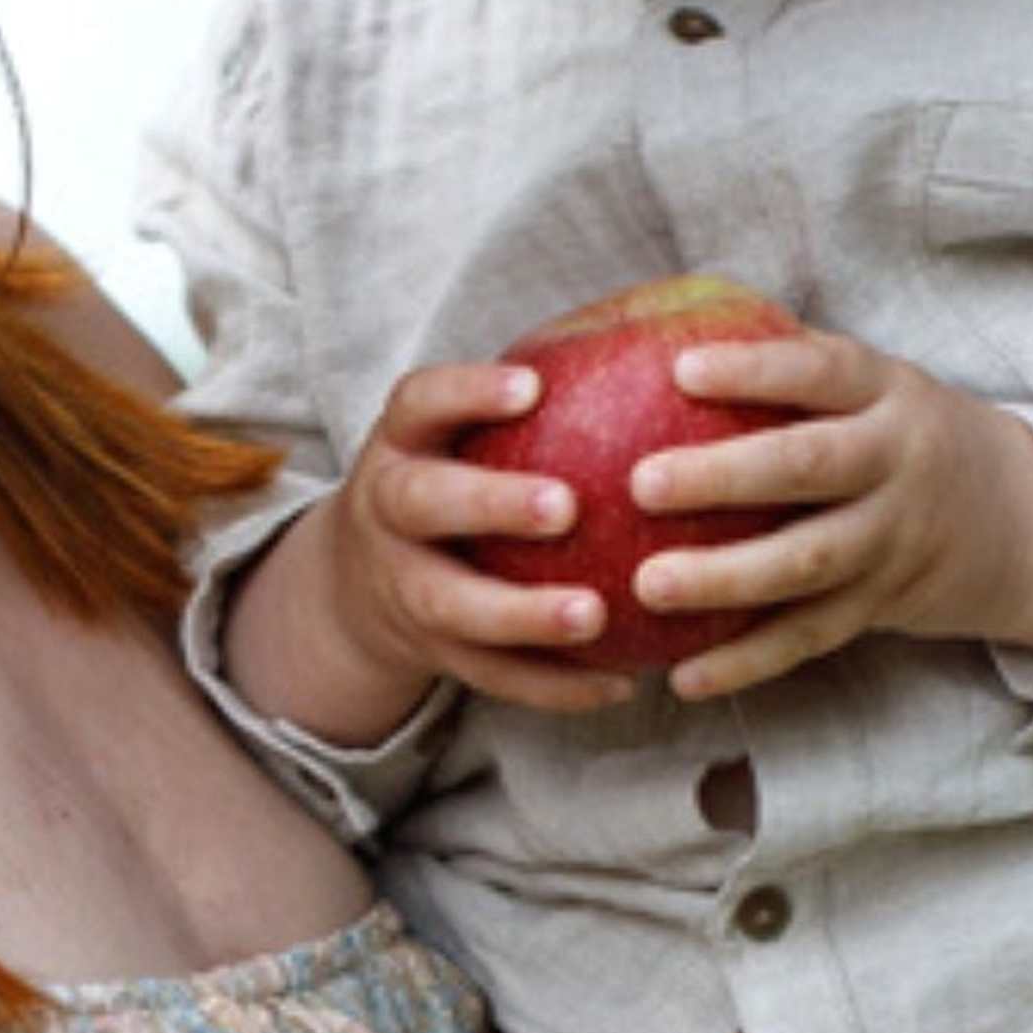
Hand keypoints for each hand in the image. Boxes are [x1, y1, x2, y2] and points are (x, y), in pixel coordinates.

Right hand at [264, 358, 650, 725]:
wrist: (359, 586)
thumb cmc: (453, 481)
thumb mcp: (462, 438)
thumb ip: (540, 402)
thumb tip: (673, 346)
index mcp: (402, 445)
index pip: (420, 403)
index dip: (468, 394)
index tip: (532, 387)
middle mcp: (389, 512)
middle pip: (421, 503)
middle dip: (488, 503)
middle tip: (565, 507)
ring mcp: (403, 588)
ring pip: (450, 605)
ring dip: (521, 614)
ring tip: (594, 614)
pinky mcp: (430, 654)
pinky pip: (489, 676)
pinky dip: (552, 686)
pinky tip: (619, 683)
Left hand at [618, 323, 1032, 696]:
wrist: (1016, 523)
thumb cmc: (901, 434)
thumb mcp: (873, 385)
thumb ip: (789, 359)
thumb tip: (660, 321)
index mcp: (887, 397)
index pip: (822, 372)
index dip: (755, 369)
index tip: (680, 369)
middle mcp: (895, 468)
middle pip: (810, 468)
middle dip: (724, 476)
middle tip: (641, 483)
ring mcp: (890, 544)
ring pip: (806, 565)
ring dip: (725, 579)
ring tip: (646, 586)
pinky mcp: (877, 610)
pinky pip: (806, 639)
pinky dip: (745, 662)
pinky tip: (681, 677)